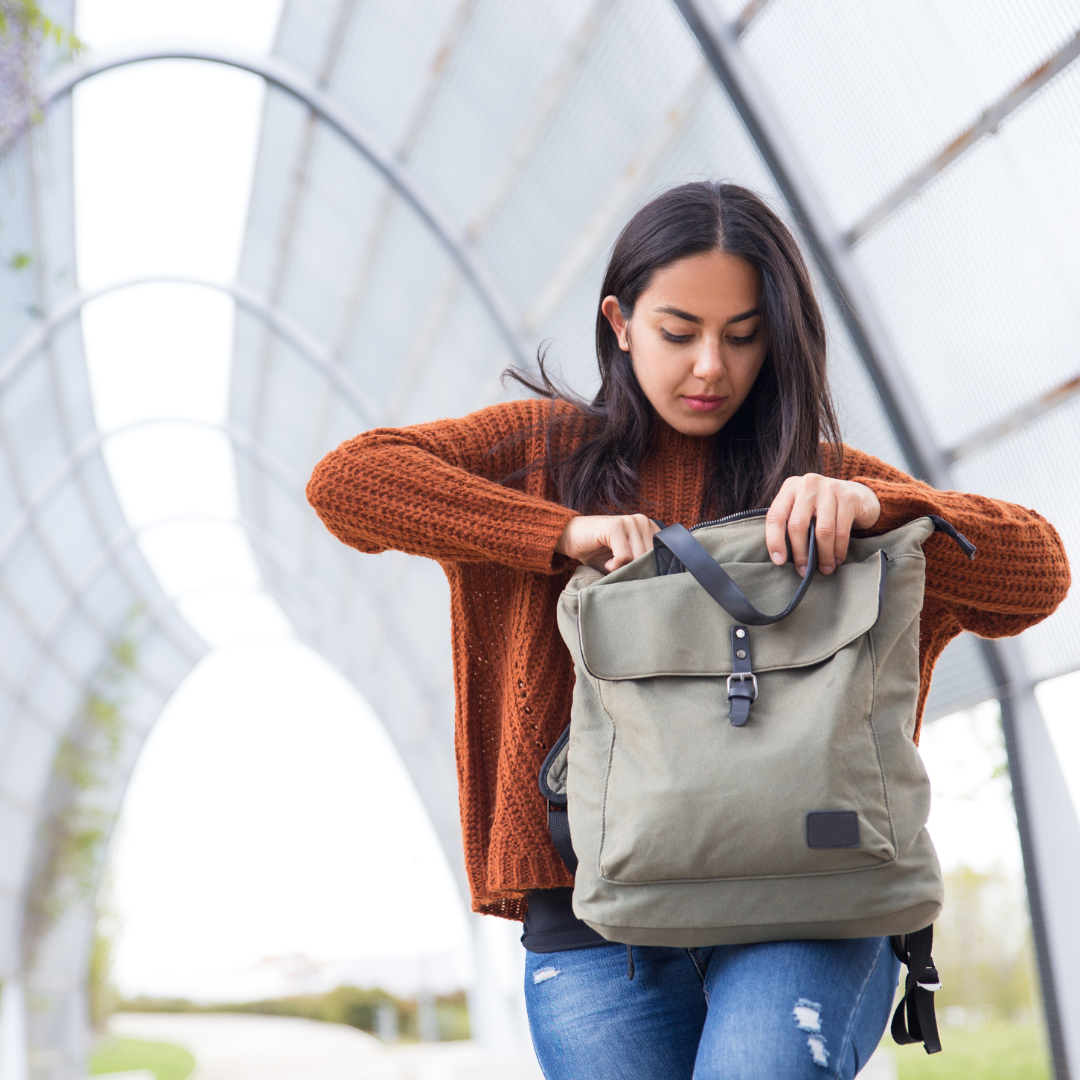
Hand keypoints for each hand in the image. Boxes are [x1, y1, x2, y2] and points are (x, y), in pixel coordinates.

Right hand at [556, 514, 660, 572]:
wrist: (570, 538)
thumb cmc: (598, 552)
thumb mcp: (625, 559)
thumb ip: (641, 564)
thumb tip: (659, 581)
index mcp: (648, 527)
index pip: (663, 553)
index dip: (651, 568)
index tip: (636, 574)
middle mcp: (641, 521)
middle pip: (651, 557)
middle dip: (637, 570)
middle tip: (621, 572)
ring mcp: (628, 522)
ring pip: (639, 557)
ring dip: (625, 569)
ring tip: (612, 567)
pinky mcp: (614, 526)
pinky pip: (625, 555)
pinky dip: (615, 566)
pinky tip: (607, 564)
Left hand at [765, 474, 880, 576]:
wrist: (860, 495)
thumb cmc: (824, 508)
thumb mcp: (804, 509)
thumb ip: (792, 523)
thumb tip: (782, 557)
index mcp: (790, 487)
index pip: (775, 516)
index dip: (774, 541)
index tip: (779, 561)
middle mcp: (807, 484)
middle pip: (797, 525)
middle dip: (800, 553)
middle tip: (804, 571)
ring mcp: (829, 488)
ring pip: (822, 531)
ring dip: (823, 555)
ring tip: (825, 569)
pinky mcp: (849, 497)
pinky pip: (841, 531)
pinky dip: (838, 550)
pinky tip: (837, 559)